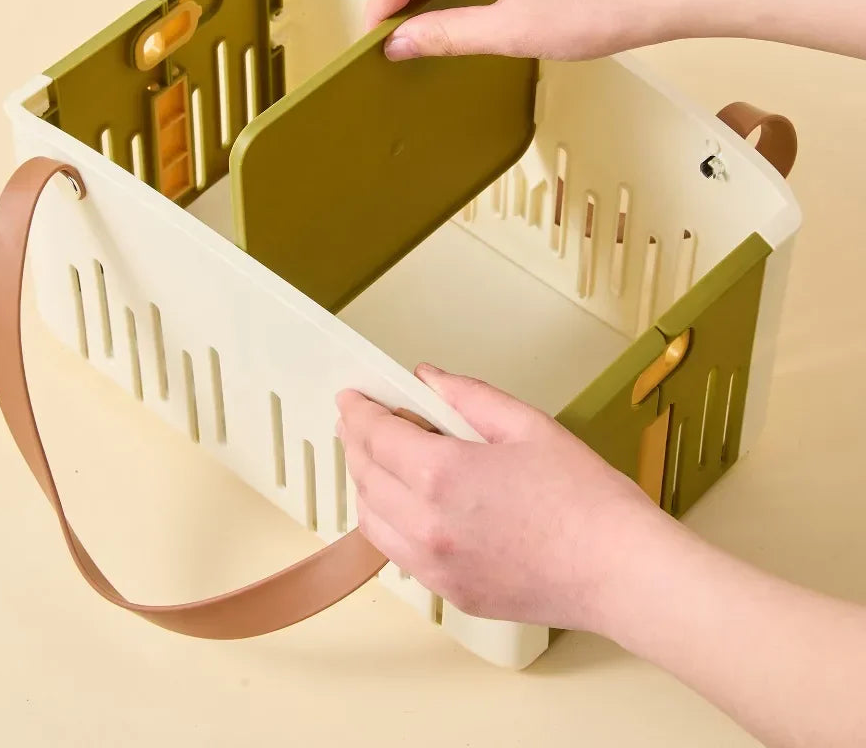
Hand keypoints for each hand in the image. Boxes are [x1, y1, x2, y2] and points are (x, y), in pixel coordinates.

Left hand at [336, 363, 665, 634]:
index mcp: (441, 474)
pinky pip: (398, 553)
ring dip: (367, 484)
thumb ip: (467, 396)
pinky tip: (408, 506)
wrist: (621, 572)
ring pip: (371, 520)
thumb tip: (428, 379)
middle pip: (365, 476)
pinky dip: (388, 522)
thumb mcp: (527, 425)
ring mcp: (434, 565)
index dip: (357, 411)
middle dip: (357, 442)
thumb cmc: (584, 497)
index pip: (375, 435)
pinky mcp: (450, 592)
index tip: (350, 397)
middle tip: (361, 422)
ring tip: (381, 461)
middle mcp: (425, 523)